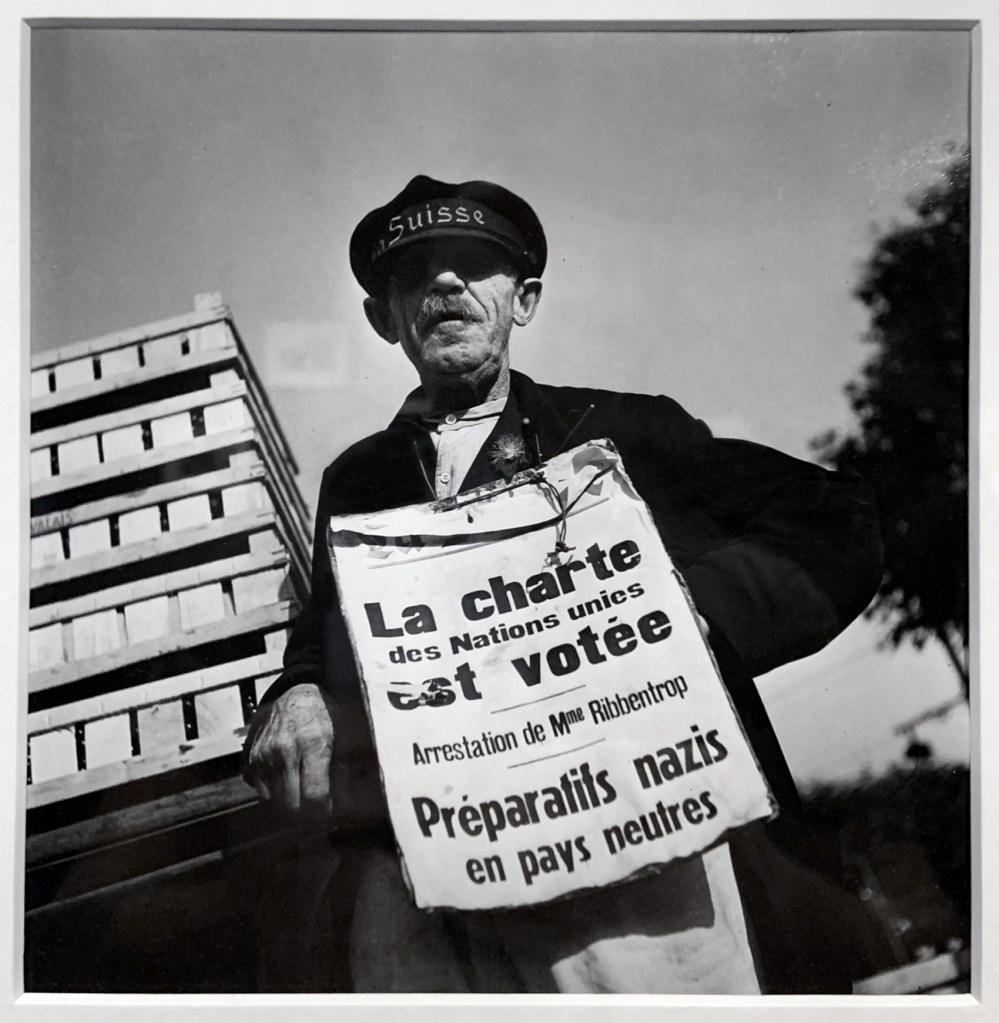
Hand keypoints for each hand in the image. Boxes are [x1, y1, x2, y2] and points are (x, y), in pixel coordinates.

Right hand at [243, 682, 335, 819]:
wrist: (297, 694)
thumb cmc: (326, 716)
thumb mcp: (344, 737)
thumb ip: (344, 772)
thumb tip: (347, 806)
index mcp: (312, 744)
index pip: (314, 795)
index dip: (324, 809)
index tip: (329, 808)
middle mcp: (283, 750)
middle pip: (292, 805)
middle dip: (307, 812)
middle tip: (316, 805)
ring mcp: (262, 755)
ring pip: (273, 802)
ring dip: (288, 803)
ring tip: (302, 791)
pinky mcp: (249, 759)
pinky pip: (259, 791)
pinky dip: (273, 792)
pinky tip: (287, 781)